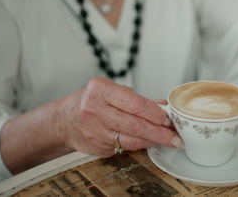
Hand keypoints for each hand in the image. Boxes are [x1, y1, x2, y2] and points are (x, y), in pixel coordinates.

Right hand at [56, 77, 182, 156]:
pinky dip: (139, 145)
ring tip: (167, 140)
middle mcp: (95, 109)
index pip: (135, 103)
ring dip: (152, 141)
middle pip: (135, 124)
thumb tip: (163, 106)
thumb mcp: (110, 91)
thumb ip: (136, 99)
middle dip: (159, 132)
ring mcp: (95, 130)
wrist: (64, 119)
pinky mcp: (97, 146)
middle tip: (174, 136)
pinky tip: (148, 142)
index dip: (155, 113)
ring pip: (131, 139)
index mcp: (100, 90)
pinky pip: (124, 147)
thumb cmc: (90, 101)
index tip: (168, 118)